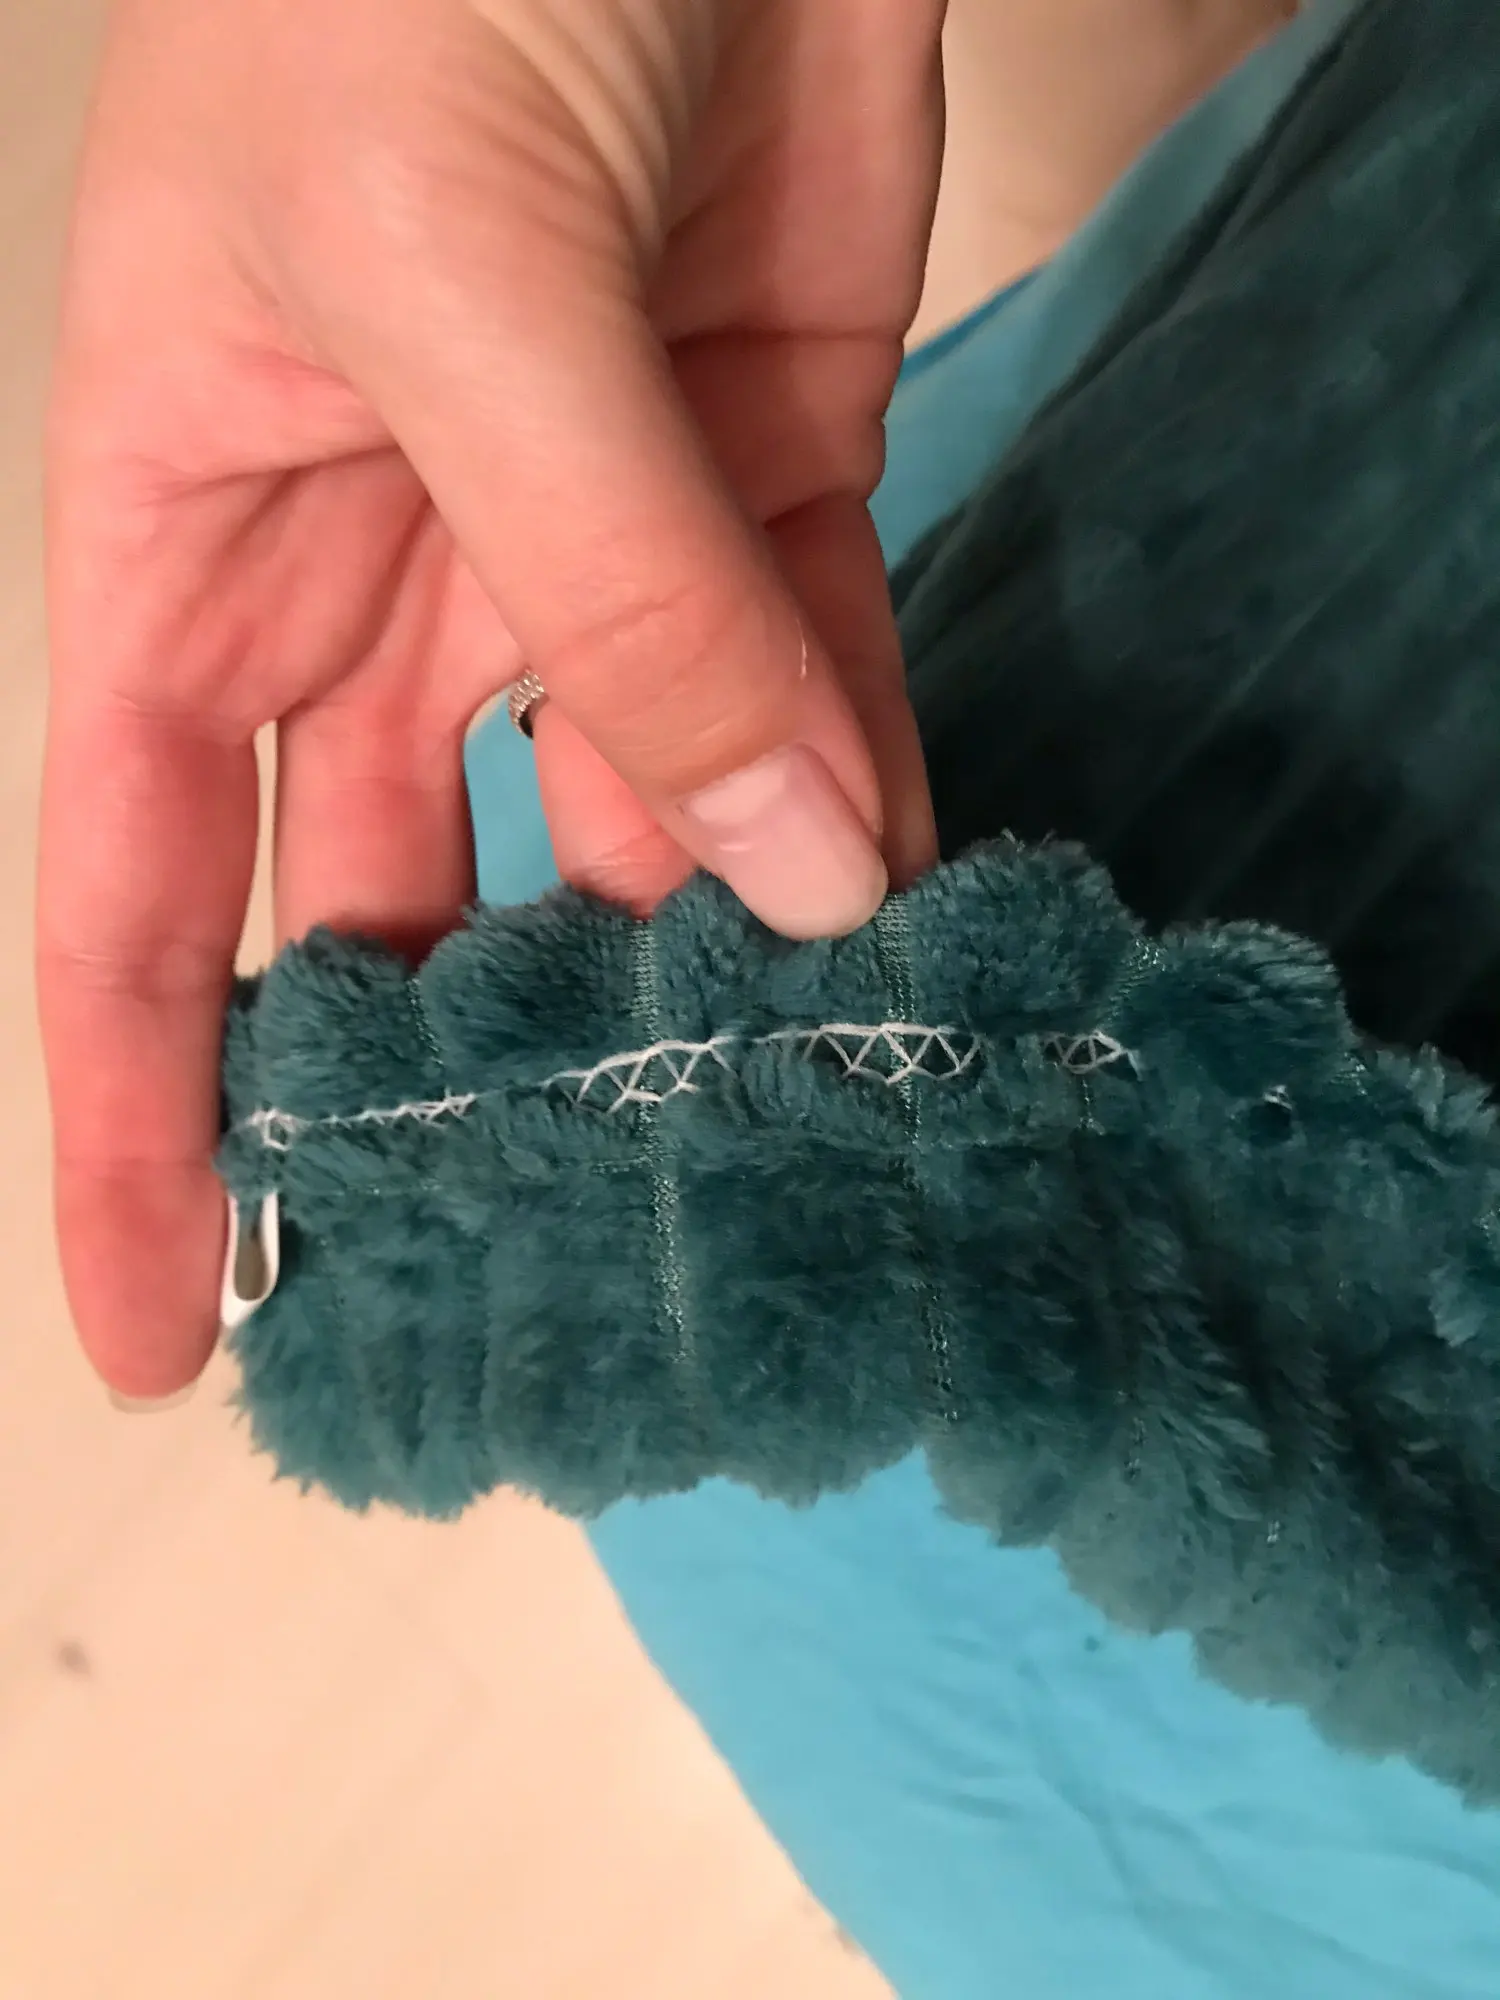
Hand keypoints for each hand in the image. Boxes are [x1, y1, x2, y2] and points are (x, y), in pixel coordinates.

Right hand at [38, 0, 943, 1397]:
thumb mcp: (456, 273)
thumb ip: (611, 586)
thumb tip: (780, 869)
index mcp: (195, 549)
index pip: (140, 905)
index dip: (148, 1130)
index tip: (177, 1332)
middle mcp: (375, 581)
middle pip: (398, 907)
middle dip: (466, 1085)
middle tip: (558, 1264)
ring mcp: (577, 542)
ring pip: (632, 810)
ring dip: (711, 949)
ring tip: (787, 1100)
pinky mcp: (759, 477)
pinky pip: (803, 682)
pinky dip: (853, 790)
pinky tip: (900, 904)